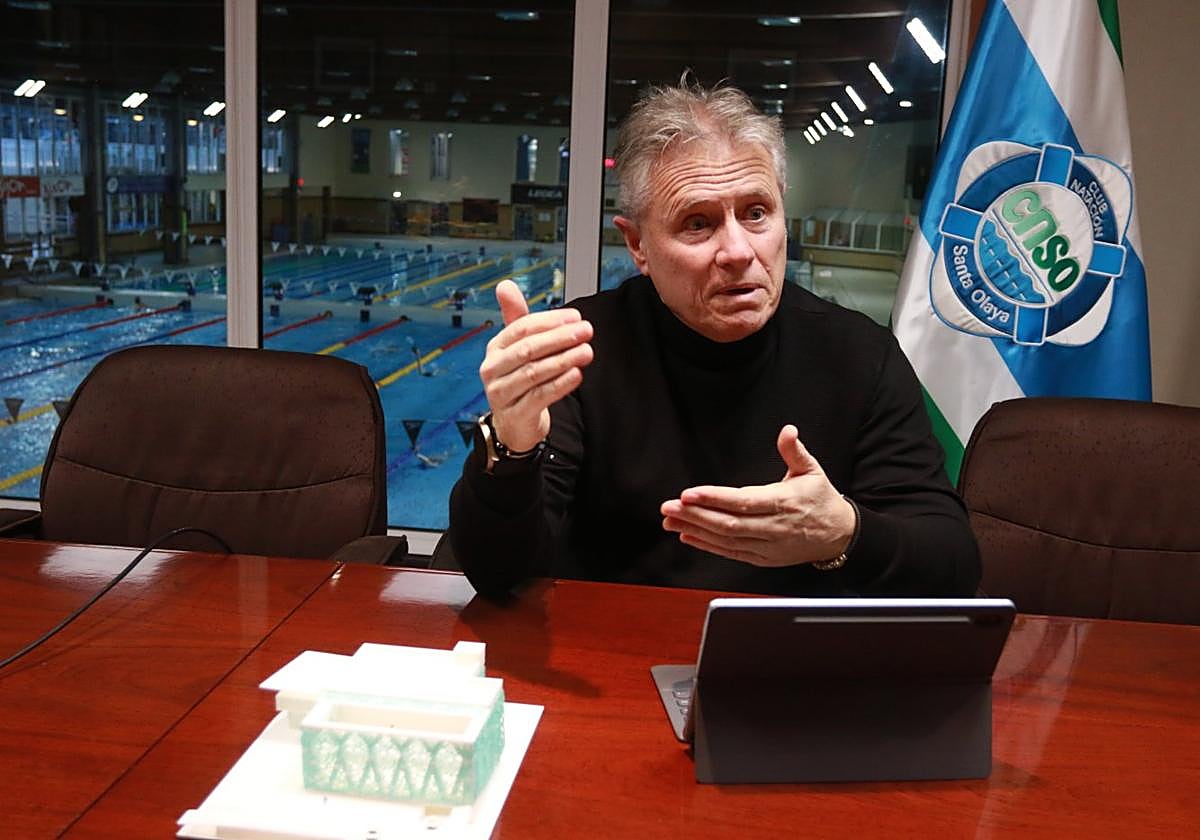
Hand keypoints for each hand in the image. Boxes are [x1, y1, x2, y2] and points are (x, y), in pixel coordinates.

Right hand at [479, 279, 593, 451]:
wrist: (514, 423)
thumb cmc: (519, 379)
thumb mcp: (517, 348)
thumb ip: (517, 318)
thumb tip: (505, 284)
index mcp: (495, 348)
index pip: (521, 328)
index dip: (550, 321)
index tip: (576, 317)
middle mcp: (493, 369)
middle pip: (528, 349)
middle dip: (560, 338)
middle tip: (587, 330)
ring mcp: (501, 393)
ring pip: (534, 372)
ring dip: (564, 359)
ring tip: (587, 351)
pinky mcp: (515, 414)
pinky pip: (539, 396)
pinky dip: (560, 384)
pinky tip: (577, 375)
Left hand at [660, 425, 855, 566]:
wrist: (839, 536)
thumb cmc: (821, 500)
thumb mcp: (812, 470)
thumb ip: (794, 450)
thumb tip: (788, 431)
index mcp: (783, 502)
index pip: (742, 502)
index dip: (713, 498)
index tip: (688, 494)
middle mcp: (773, 527)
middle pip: (728, 524)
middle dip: (695, 515)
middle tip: (668, 507)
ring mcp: (767, 546)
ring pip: (725, 540)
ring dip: (695, 530)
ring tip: (670, 521)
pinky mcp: (762, 558)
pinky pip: (730, 553)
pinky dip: (707, 545)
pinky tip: (687, 535)